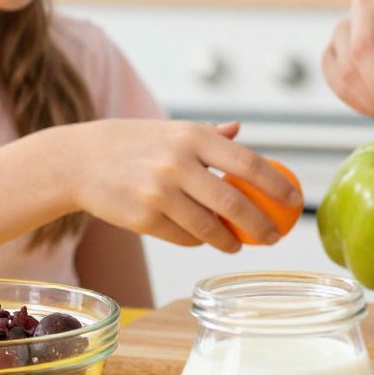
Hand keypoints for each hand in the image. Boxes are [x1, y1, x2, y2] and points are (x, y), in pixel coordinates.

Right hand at [64, 120, 300, 253]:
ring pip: (209, 228)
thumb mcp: (170, 129)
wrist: (79, 160)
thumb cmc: (132, 143)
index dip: (277, 185)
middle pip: (234, 202)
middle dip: (261, 225)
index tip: (294, 201)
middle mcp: (177, 163)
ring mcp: (158, 193)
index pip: (248, 162)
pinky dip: (196, 240)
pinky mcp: (143, 219)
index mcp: (192, 136)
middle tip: (274, 236)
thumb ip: (208, 134)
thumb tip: (240, 132)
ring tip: (238, 244)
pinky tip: (200, 237)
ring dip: (229, 241)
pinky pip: (182, 237)